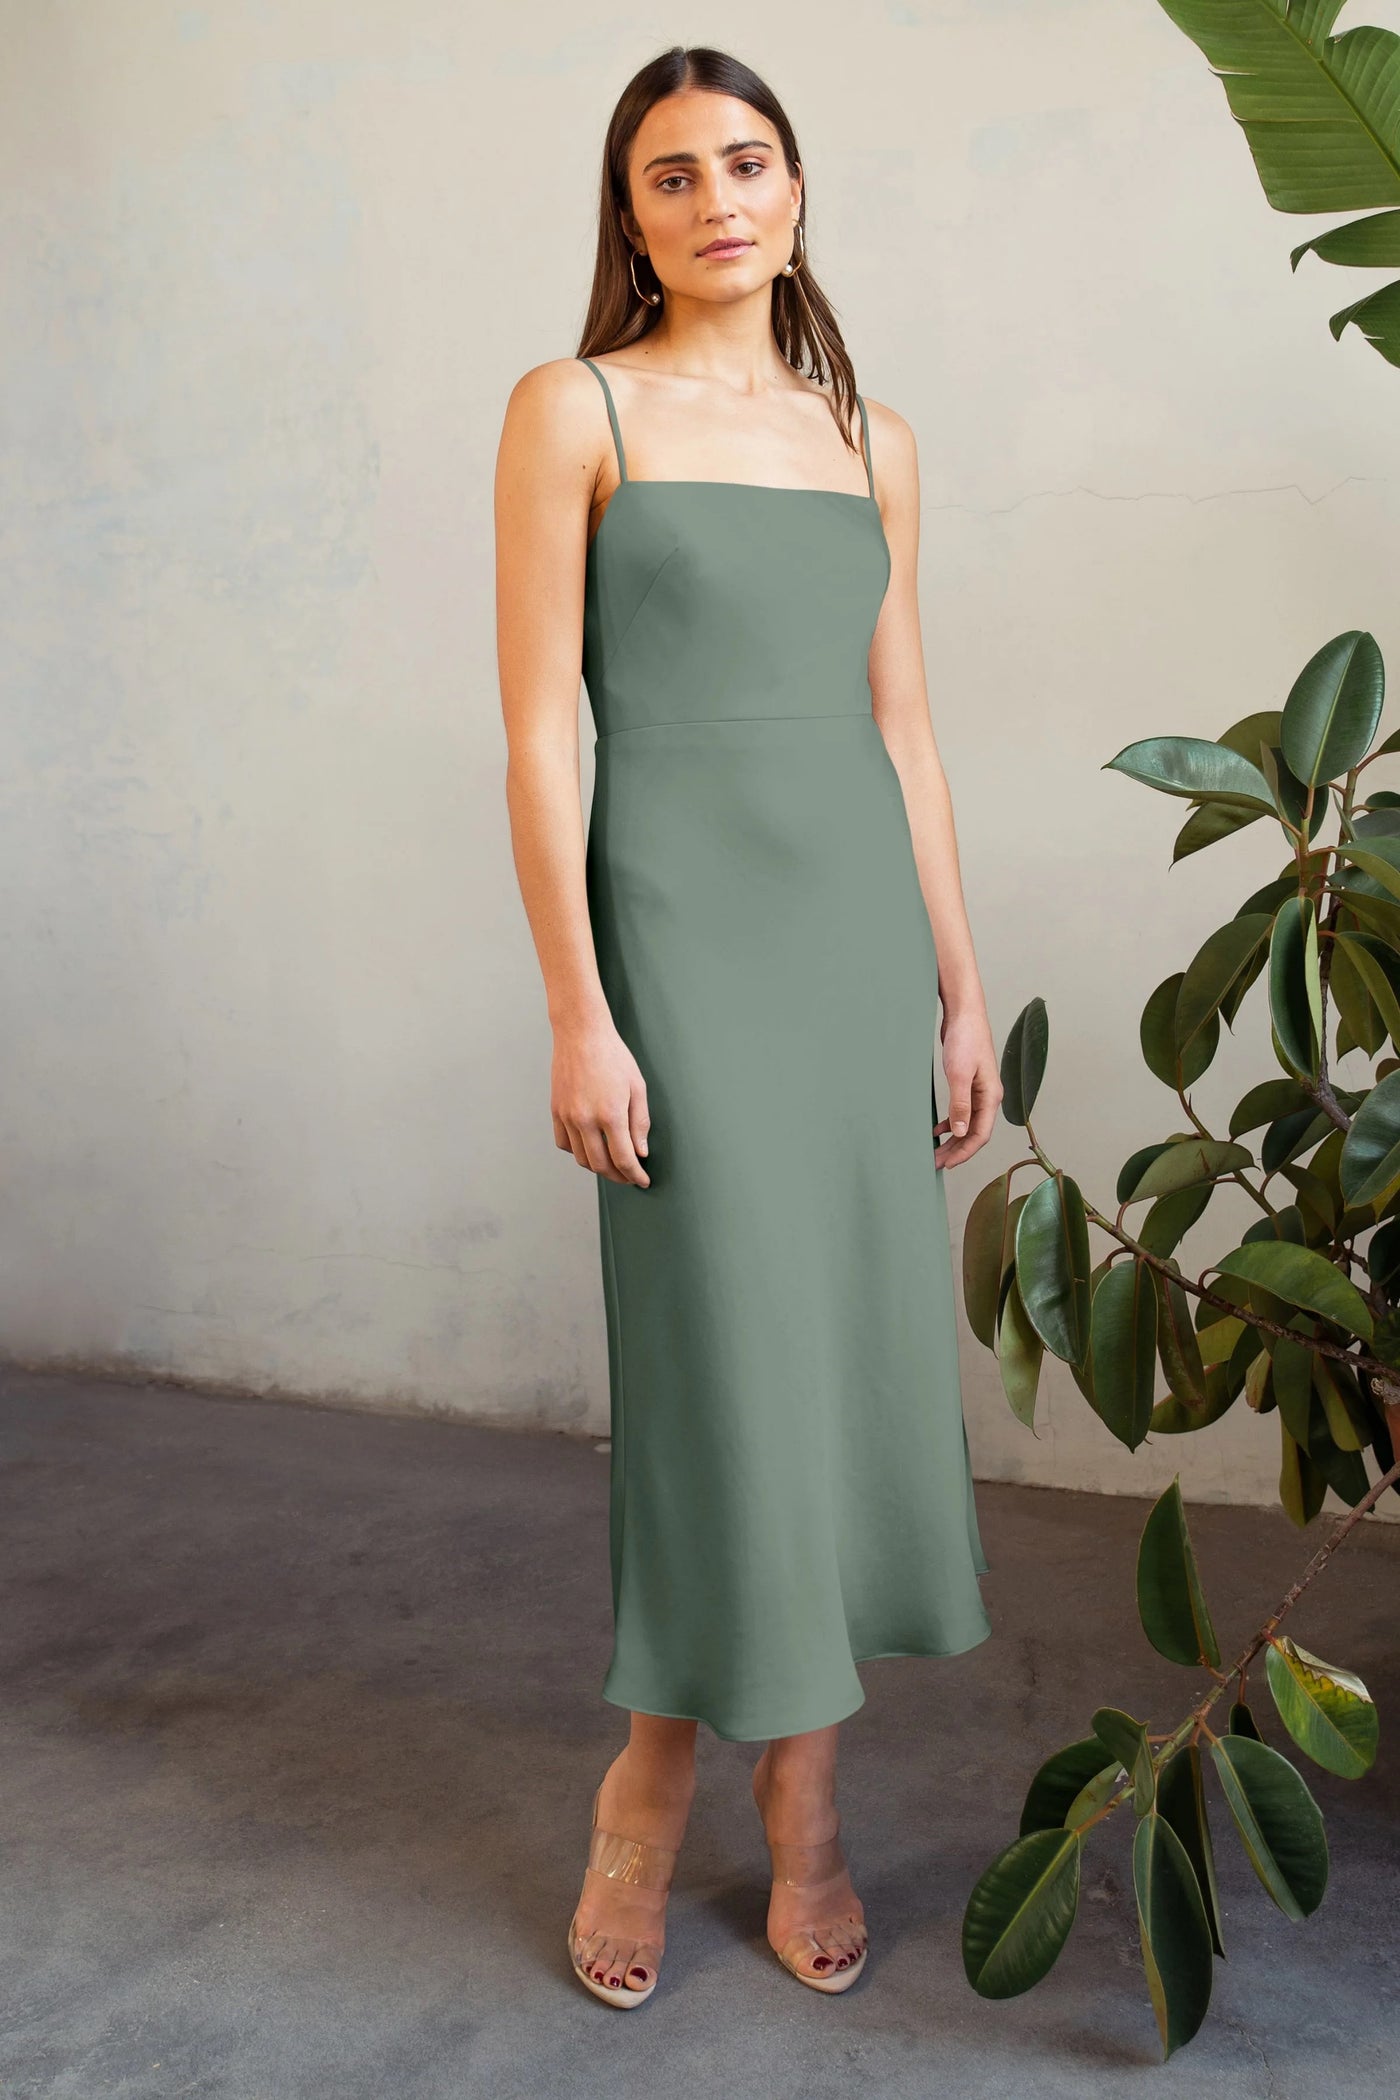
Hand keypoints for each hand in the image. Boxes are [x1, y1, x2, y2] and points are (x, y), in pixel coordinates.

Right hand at [551, 1017, 651, 1186]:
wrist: (581, 1034)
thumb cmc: (613, 1056)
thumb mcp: (638, 1087)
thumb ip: (640, 1123)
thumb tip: (640, 1152)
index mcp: (610, 1114)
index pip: (623, 1159)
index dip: (635, 1175)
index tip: (643, 1181)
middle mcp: (585, 1119)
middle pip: (601, 1165)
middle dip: (618, 1176)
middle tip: (630, 1176)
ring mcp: (567, 1116)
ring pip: (581, 1158)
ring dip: (598, 1167)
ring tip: (612, 1164)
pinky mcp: (556, 1111)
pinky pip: (565, 1143)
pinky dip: (578, 1152)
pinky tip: (590, 1147)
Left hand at [933, 1002, 1001, 1168]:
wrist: (964, 1014)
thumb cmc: (965, 1039)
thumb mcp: (958, 1074)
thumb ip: (960, 1104)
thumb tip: (959, 1131)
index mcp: (990, 1097)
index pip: (981, 1135)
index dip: (964, 1152)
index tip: (947, 1164)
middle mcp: (988, 1097)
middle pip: (974, 1133)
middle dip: (956, 1150)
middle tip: (936, 1163)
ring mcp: (979, 1091)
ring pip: (967, 1124)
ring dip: (952, 1139)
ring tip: (935, 1151)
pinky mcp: (968, 1084)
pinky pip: (962, 1112)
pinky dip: (950, 1123)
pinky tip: (938, 1129)